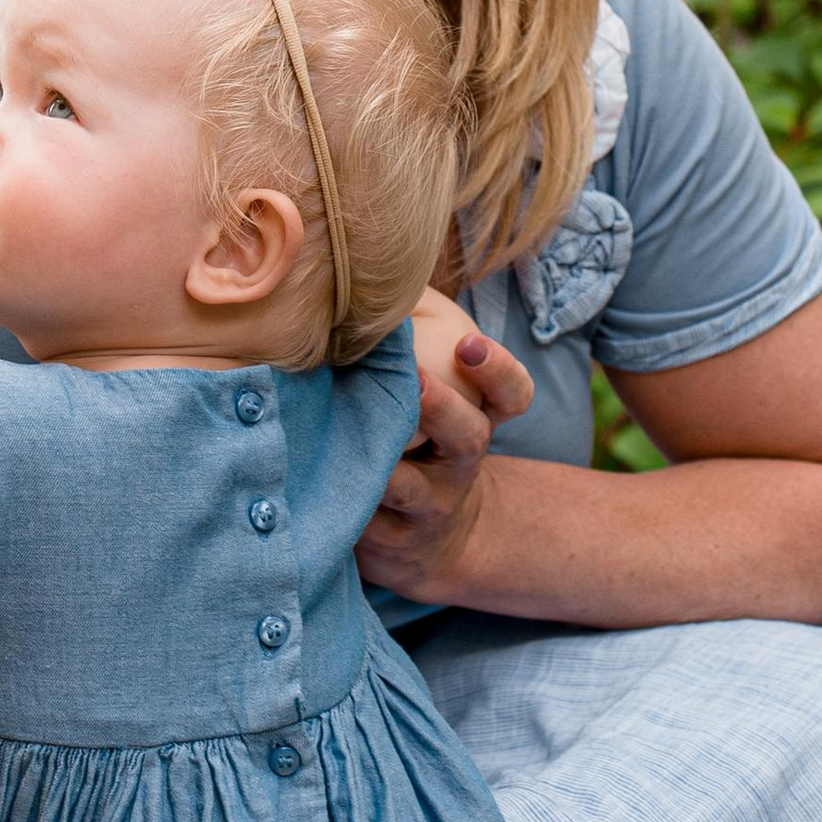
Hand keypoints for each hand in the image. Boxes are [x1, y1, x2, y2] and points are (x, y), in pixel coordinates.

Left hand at [358, 288, 532, 599]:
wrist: (430, 542)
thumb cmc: (416, 442)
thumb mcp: (430, 399)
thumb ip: (411, 341)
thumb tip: (366, 276)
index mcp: (476, 420)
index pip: (512, 395)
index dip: (498, 371)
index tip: (469, 344)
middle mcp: (460, 465)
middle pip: (469, 437)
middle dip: (443, 408)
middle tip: (415, 380)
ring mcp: (429, 509)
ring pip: (412, 490)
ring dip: (386, 466)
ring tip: (357, 445)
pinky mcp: (391, 545)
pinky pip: (367, 526)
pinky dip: (340, 505)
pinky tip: (309, 485)